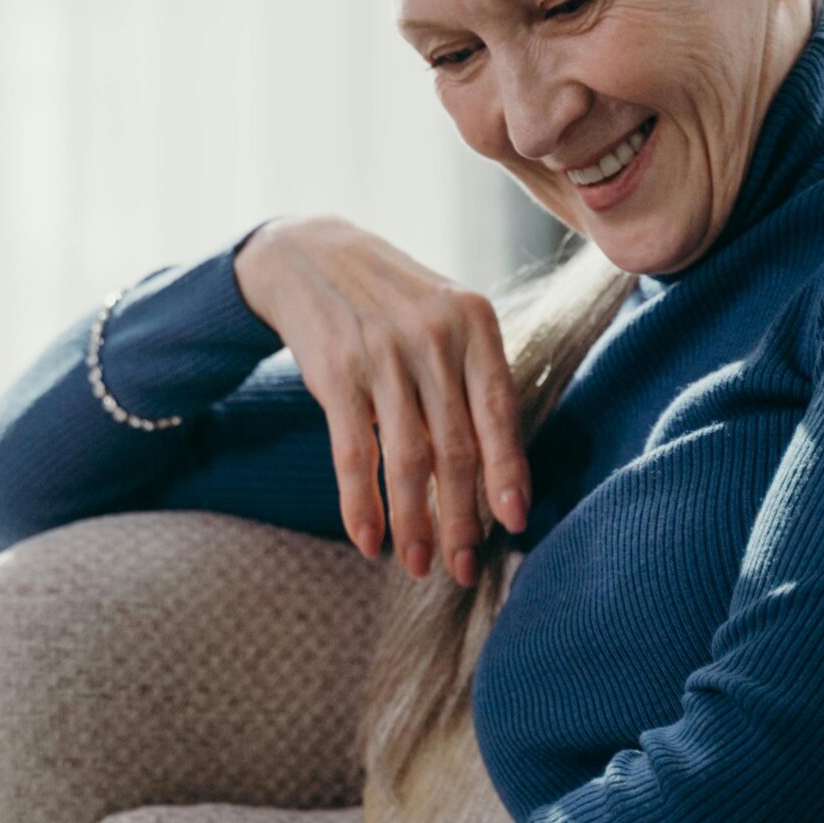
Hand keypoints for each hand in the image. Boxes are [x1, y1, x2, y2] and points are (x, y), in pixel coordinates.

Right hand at [233, 215, 531, 585]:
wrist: (309, 255)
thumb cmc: (393, 302)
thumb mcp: (445, 318)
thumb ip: (471, 380)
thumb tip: (496, 474)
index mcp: (474, 323)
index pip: (499, 412)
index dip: (508, 473)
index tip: (514, 524)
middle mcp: (432, 338)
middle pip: (456, 448)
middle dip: (463, 518)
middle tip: (463, 567)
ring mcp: (382, 356)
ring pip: (409, 460)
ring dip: (416, 522)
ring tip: (420, 564)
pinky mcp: (335, 375)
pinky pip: (354, 455)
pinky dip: (362, 505)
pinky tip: (368, 542)